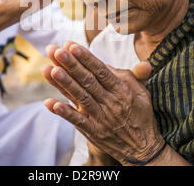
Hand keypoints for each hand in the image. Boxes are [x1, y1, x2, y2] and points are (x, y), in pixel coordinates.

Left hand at [42, 41, 164, 164]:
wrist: (143, 148)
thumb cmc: (141, 115)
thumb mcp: (142, 92)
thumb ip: (133, 75)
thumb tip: (122, 62)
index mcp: (121, 90)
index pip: (101, 71)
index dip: (86, 58)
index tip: (71, 45)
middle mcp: (111, 102)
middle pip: (88, 81)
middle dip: (71, 65)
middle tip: (56, 50)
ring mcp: (101, 118)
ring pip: (81, 97)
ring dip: (64, 84)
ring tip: (50, 70)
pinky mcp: (94, 132)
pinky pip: (78, 121)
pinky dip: (65, 112)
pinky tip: (51, 103)